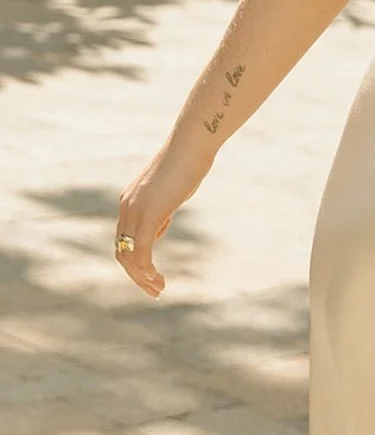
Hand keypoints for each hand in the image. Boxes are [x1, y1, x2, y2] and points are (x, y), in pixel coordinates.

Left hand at [115, 140, 209, 297]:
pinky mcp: (148, 213)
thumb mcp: (171, 193)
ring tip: (159, 289)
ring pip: (128, 255)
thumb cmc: (188, 163)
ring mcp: (135, 210)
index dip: (136, 263)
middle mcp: (127, 207)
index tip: (153, 277)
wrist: (192, 143)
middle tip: (155, 291)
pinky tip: (157, 278)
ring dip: (141, 277)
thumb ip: (161, 211)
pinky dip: (146, 269)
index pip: (124, 241)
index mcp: (130, 202)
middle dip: (136, 276)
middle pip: (122, 252)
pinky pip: (141, 250)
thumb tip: (158, 228)